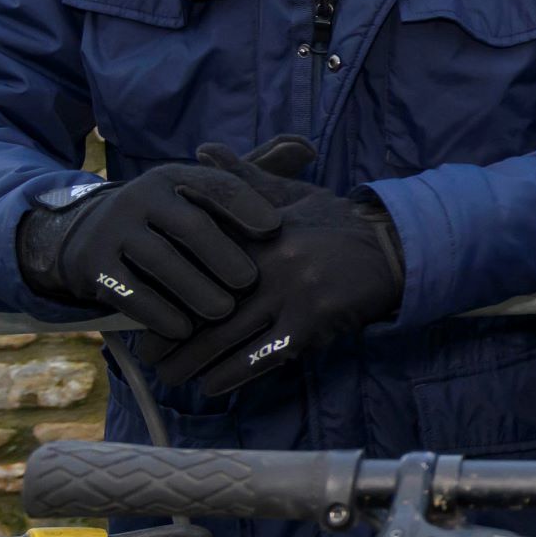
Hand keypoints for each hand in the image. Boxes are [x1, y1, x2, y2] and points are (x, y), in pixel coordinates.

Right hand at [15, 150, 291, 339]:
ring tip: (223, 311)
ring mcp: (112, 231)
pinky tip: (183, 329)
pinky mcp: (93, 266)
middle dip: (222, 255)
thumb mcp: (200, 196)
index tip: (277, 228)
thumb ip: (251, 181)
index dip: (248, 205)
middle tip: (250, 282)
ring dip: (194, 289)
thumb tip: (306, 147)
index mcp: (173, 178)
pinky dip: (158, 312)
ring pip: (160, 261)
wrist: (86, 238)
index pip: (215, 186)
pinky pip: (129, 291)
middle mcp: (140, 197)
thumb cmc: (169, 221)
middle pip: (189, 225)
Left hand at [141, 144, 405, 399]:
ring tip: (171, 377)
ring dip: (193, 363)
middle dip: (171, 336)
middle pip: (205, 306)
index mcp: (261, 232)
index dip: (166, 288)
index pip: (199, 262)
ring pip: (228, 337)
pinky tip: (212, 387)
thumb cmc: (337, 221)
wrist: (394, 248)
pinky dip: (233, 374)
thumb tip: (202, 149)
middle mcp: (272, 263)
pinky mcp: (313, 323)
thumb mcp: (290, 192)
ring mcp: (293, 295)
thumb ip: (243, 178)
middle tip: (145, 355)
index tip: (141, 306)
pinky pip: (263, 357)